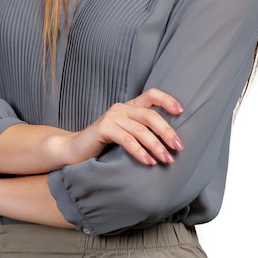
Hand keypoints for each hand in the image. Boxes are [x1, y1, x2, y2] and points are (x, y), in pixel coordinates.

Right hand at [67, 88, 183, 165]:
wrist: (75, 150)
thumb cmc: (104, 145)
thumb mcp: (126, 134)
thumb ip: (142, 132)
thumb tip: (171, 142)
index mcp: (130, 106)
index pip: (152, 95)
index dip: (167, 100)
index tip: (181, 111)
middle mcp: (122, 107)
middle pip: (150, 115)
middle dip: (167, 131)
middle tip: (179, 147)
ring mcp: (112, 116)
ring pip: (141, 129)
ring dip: (157, 146)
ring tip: (167, 159)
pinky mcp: (104, 128)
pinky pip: (127, 139)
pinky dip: (140, 151)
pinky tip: (149, 162)